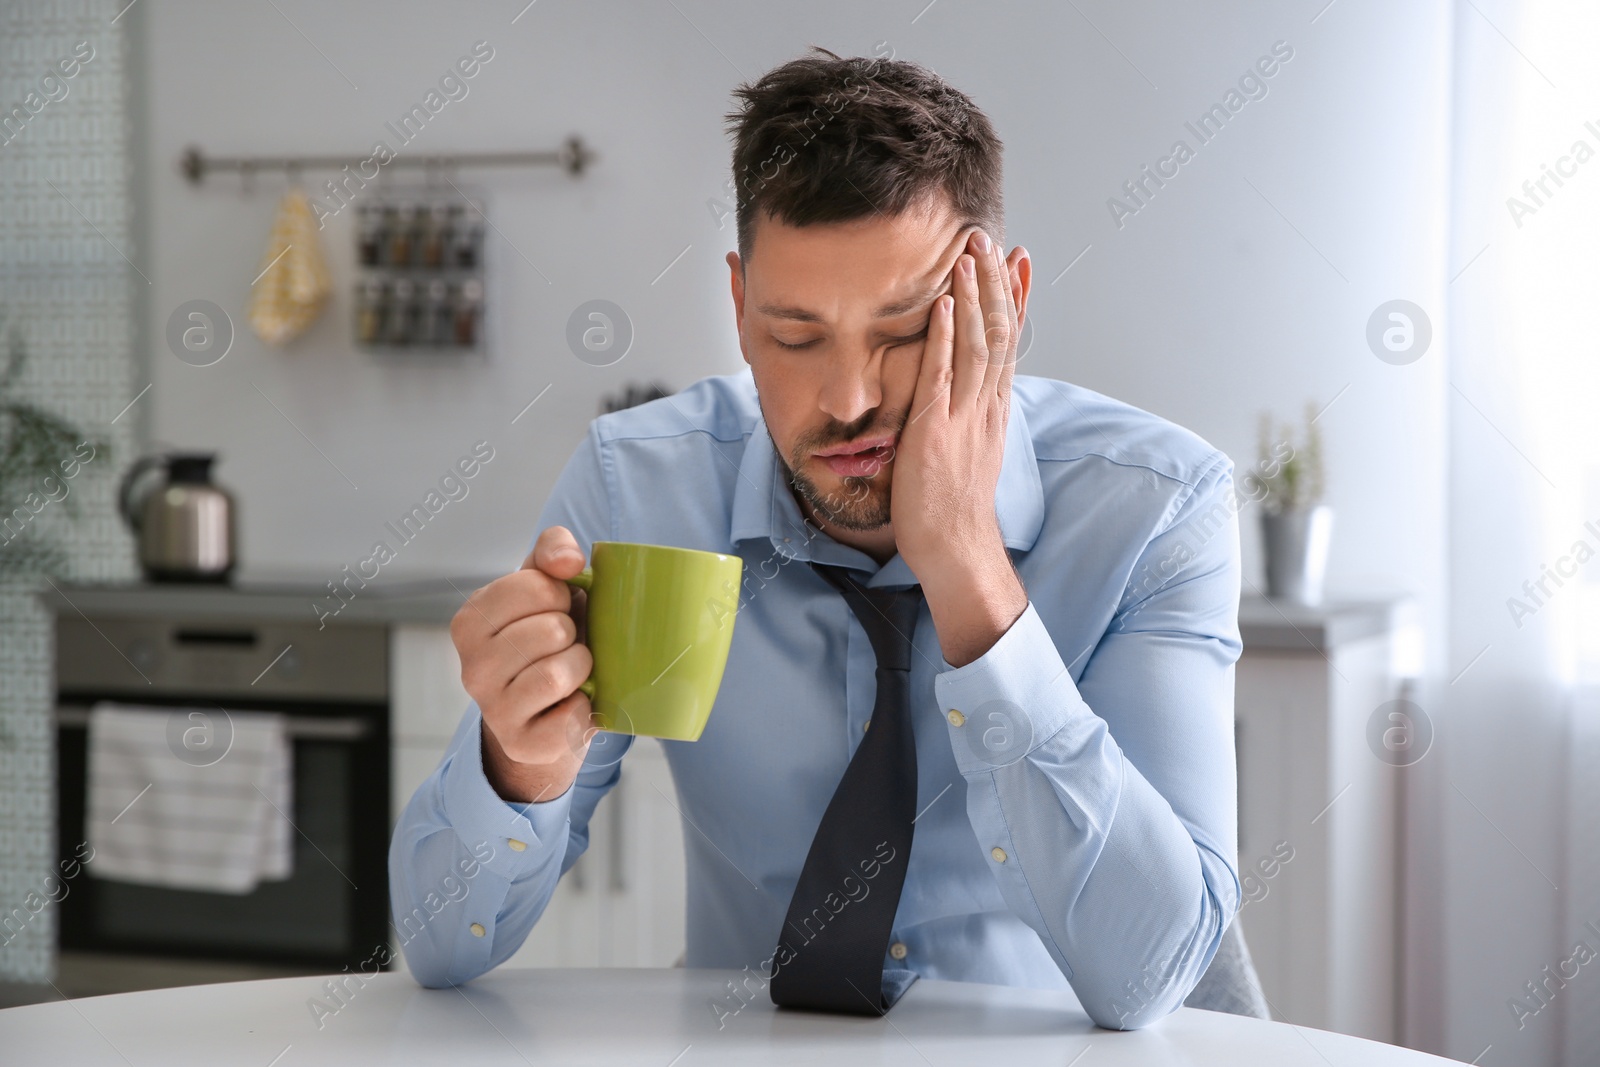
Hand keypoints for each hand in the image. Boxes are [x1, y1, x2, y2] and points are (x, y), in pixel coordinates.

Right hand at [451, 525, 595, 803]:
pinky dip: (585, 708)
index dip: (560, 595)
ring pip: (559, 672)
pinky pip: (571, 716)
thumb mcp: (546, 588)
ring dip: (581, 668)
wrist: (547, 714)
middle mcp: (472, 666)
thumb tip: (568, 561)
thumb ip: (552, 552)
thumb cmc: (548, 641)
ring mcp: (493, 708)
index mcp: (471, 620)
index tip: (554, 610)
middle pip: (552, 629)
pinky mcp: (521, 743)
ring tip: (571, 673)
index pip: (536, 586)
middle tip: (563, 647)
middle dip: (572, 634)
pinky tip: (571, 705)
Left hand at [892, 229, 1030, 665]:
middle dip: (995, 282)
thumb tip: (958, 390)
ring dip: (973, 295)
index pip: (1009, 341)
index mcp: (993, 409)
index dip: (1013, 298)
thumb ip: (963, 414)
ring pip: (977, 344)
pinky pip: (943, 377)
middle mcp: (985, 406)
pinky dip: (945, 338)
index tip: (1017, 259)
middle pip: (998, 332)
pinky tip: (945, 305)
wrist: (954, 549)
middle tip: (990, 237)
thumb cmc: (950, 507)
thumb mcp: (965, 449)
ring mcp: (963, 417)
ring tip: (970, 252)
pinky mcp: (936, 431)